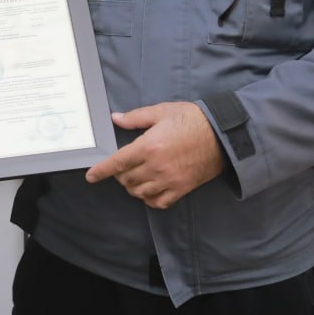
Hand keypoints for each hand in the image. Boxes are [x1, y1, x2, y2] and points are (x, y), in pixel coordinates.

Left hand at [85, 102, 223, 209]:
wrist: (222, 135)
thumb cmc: (192, 120)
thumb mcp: (161, 111)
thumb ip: (136, 117)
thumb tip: (117, 118)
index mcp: (148, 146)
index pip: (117, 163)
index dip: (101, 171)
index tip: (91, 176)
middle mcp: (156, 166)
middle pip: (126, 179)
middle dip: (119, 174)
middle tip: (124, 165)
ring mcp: (169, 180)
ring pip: (139, 192)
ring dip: (132, 186)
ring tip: (136, 176)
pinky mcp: (182, 189)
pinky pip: (158, 202)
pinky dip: (150, 199)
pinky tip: (150, 189)